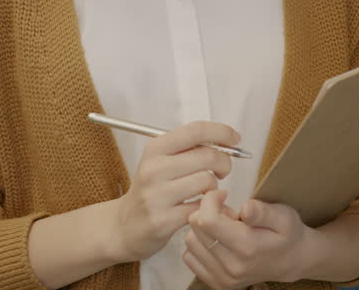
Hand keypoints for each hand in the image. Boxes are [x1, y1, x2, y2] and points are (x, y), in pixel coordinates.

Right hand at [109, 121, 239, 262]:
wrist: (124, 227)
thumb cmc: (151, 191)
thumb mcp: (161, 161)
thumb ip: (190, 148)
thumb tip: (228, 140)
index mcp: (155, 149)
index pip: (195, 130)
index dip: (222, 132)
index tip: (234, 139)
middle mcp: (154, 169)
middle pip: (207, 155)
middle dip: (224, 162)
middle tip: (222, 171)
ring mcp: (157, 195)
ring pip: (207, 181)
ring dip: (215, 187)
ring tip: (206, 191)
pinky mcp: (162, 220)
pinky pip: (201, 207)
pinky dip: (209, 207)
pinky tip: (202, 207)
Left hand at [182, 190, 314, 288]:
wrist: (292, 261)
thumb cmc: (287, 234)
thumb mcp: (283, 216)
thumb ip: (263, 212)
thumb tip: (245, 208)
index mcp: (247, 247)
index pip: (207, 220)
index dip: (210, 200)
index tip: (223, 195)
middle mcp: (232, 267)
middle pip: (195, 228)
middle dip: (208, 212)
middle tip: (228, 212)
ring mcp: (223, 278)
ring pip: (190, 241)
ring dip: (203, 228)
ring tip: (225, 227)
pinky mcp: (216, 283)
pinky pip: (190, 257)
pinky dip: (199, 243)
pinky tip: (218, 239)